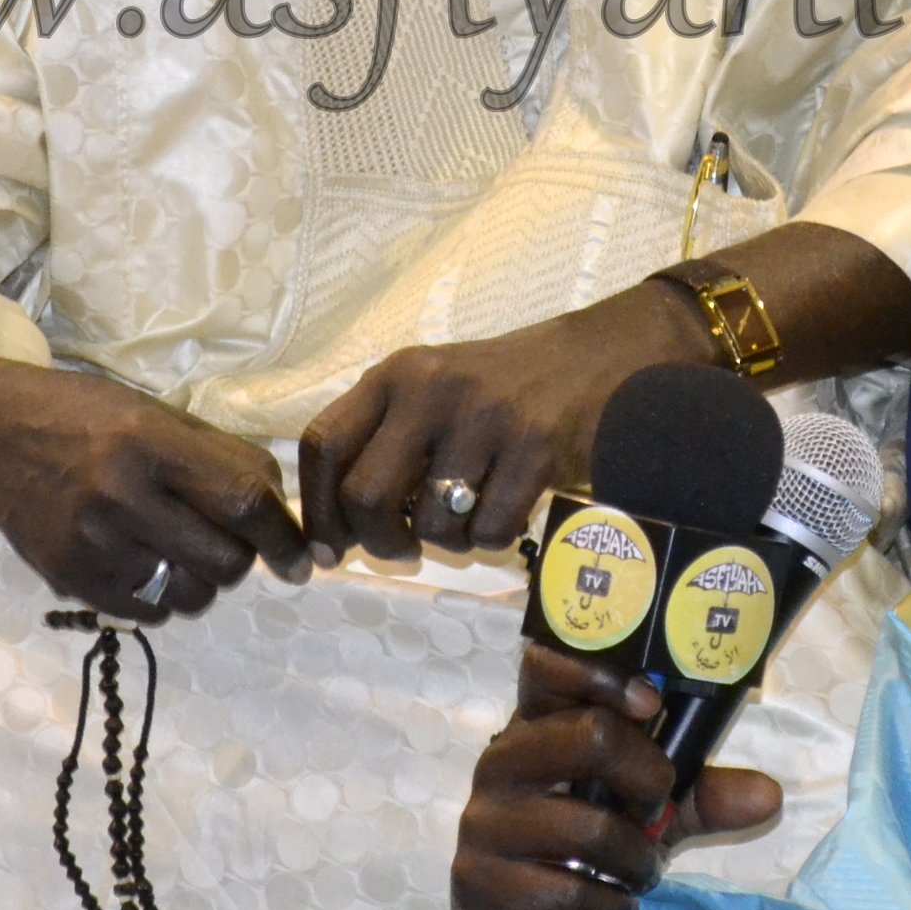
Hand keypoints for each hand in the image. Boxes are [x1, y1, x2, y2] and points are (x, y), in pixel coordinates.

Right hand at [0, 333, 308, 622]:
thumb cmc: (86, 417)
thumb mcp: (156, 415)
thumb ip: (221, 458)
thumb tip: (283, 513)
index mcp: (154, 443)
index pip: (245, 501)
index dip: (283, 537)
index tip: (299, 559)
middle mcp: (122, 494)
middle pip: (226, 560)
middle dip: (242, 559)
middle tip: (227, 542)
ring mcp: (92, 541)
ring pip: (191, 595)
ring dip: (202, 582)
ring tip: (181, 552)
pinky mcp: (69, 576)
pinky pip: (149, 613)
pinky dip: (163, 599)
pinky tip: (148, 567)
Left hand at [297, 285, 709, 561]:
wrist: (593, 359)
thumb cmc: (500, 388)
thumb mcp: (430, 389)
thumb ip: (382, 442)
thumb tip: (338, 532)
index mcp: (396, 375)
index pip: (325, 445)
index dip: (317, 510)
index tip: (329, 550)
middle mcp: (432, 390)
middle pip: (365, 496)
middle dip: (378, 541)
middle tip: (402, 547)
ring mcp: (486, 419)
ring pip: (431, 525)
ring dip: (447, 541)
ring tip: (469, 514)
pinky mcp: (536, 449)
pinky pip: (488, 531)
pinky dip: (492, 539)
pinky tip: (505, 509)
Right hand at [451, 645, 784, 909]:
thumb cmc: (587, 849)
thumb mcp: (648, 814)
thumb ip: (702, 795)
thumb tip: (769, 795)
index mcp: (537, 725)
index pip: (546, 665)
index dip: (600, 673)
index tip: (651, 704)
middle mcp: (503, 761)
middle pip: (589, 735)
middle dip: (647, 778)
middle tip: (654, 806)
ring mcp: (485, 822)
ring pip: (588, 826)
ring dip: (636, 859)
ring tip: (638, 870)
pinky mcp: (482, 883)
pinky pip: (569, 894)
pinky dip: (610, 907)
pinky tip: (611, 906)